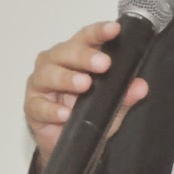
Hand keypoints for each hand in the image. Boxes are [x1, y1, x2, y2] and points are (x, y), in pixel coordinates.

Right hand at [24, 20, 149, 170]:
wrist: (67, 144)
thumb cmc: (85, 115)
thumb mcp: (111, 107)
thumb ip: (125, 95)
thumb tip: (141, 86)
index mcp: (75, 56)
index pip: (87, 39)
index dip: (99, 32)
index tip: (114, 30)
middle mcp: (55, 63)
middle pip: (66, 52)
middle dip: (84, 56)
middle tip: (104, 64)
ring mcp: (41, 84)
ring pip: (48, 74)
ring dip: (66, 78)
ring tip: (84, 85)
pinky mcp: (32, 106)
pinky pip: (39, 105)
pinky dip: (52, 110)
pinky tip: (65, 114)